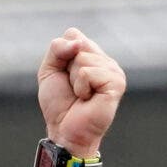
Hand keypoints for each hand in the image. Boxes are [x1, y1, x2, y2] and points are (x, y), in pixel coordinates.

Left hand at [37, 30, 123, 155]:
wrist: (65, 131)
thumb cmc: (59, 105)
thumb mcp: (49, 70)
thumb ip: (57, 48)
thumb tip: (77, 44)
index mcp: (93, 55)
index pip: (73, 34)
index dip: (62, 54)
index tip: (65, 76)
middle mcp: (106, 60)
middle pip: (78, 43)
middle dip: (66, 68)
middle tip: (73, 88)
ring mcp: (114, 71)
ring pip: (82, 58)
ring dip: (74, 80)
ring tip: (81, 95)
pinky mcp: (116, 83)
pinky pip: (87, 72)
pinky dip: (80, 87)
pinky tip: (88, 99)